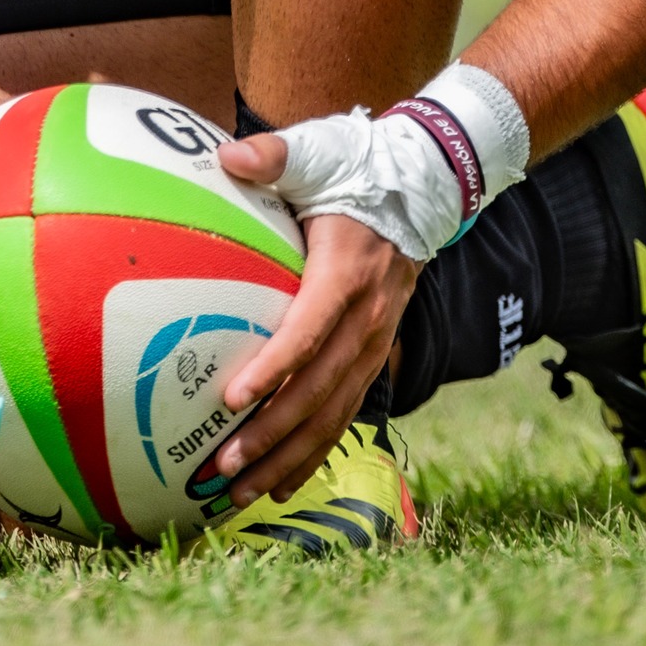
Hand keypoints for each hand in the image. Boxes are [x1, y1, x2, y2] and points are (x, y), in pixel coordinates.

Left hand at [213, 135, 420, 505]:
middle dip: (271, 434)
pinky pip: (343, 414)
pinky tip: (279, 484)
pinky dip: (314, 452)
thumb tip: (227, 155)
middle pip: (318, 390)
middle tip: (222, 465)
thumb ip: (275, 155)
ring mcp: (373, 343)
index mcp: (345, 275)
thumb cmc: (358, 171)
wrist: (423, 187)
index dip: (273, 367)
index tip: (232, 398)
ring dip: (288, 457)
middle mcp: (366, 320)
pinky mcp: (372, 355)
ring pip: (332, 414)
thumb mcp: (321, 153)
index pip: (308, 331)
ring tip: (241, 492)